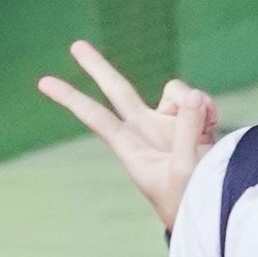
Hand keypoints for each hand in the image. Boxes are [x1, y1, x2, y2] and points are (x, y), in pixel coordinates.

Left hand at [38, 38, 226, 226]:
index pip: (95, 116)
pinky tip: (214, 125)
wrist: (212, 211)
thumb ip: (186, 131)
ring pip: (175, 91)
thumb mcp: (183, 169)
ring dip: (192, 101)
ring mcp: (168, 124)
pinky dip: (208, 107)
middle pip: (118, 91)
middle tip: (75, 46)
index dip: (71, 98)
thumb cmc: (187, 200)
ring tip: (206, 128)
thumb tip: (192, 96)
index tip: (43, 82)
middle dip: (98, 68)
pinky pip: (198, 98)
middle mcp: (144, 129)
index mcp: (129, 146)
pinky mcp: (192, 121)